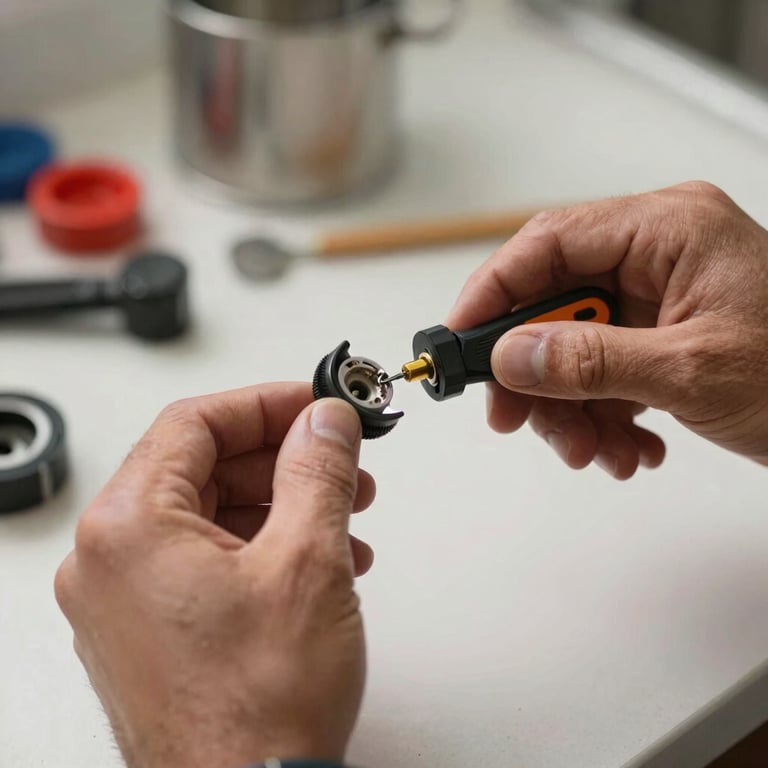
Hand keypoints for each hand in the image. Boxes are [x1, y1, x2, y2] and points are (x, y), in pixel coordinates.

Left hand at [55, 383, 375, 767]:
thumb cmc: (259, 710)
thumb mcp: (308, 560)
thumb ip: (318, 471)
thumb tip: (325, 421)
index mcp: (128, 528)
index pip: (195, 423)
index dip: (265, 404)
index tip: (314, 404)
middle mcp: (109, 562)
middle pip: (203, 467)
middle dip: (284, 459)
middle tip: (339, 458)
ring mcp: (124, 601)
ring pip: (211, 514)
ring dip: (283, 504)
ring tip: (344, 514)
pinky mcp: (150, 630)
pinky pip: (206, 559)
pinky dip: (264, 546)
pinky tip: (319, 559)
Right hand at [447, 182, 767, 477]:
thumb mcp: (690, 372)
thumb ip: (589, 362)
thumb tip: (508, 355)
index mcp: (667, 230)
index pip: (550, 242)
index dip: (493, 291)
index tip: (459, 340)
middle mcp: (657, 256)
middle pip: (554, 304)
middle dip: (535, 373)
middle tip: (517, 420)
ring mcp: (658, 299)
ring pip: (573, 348)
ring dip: (571, 409)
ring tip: (596, 452)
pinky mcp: (660, 338)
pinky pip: (603, 372)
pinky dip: (603, 416)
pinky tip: (630, 448)